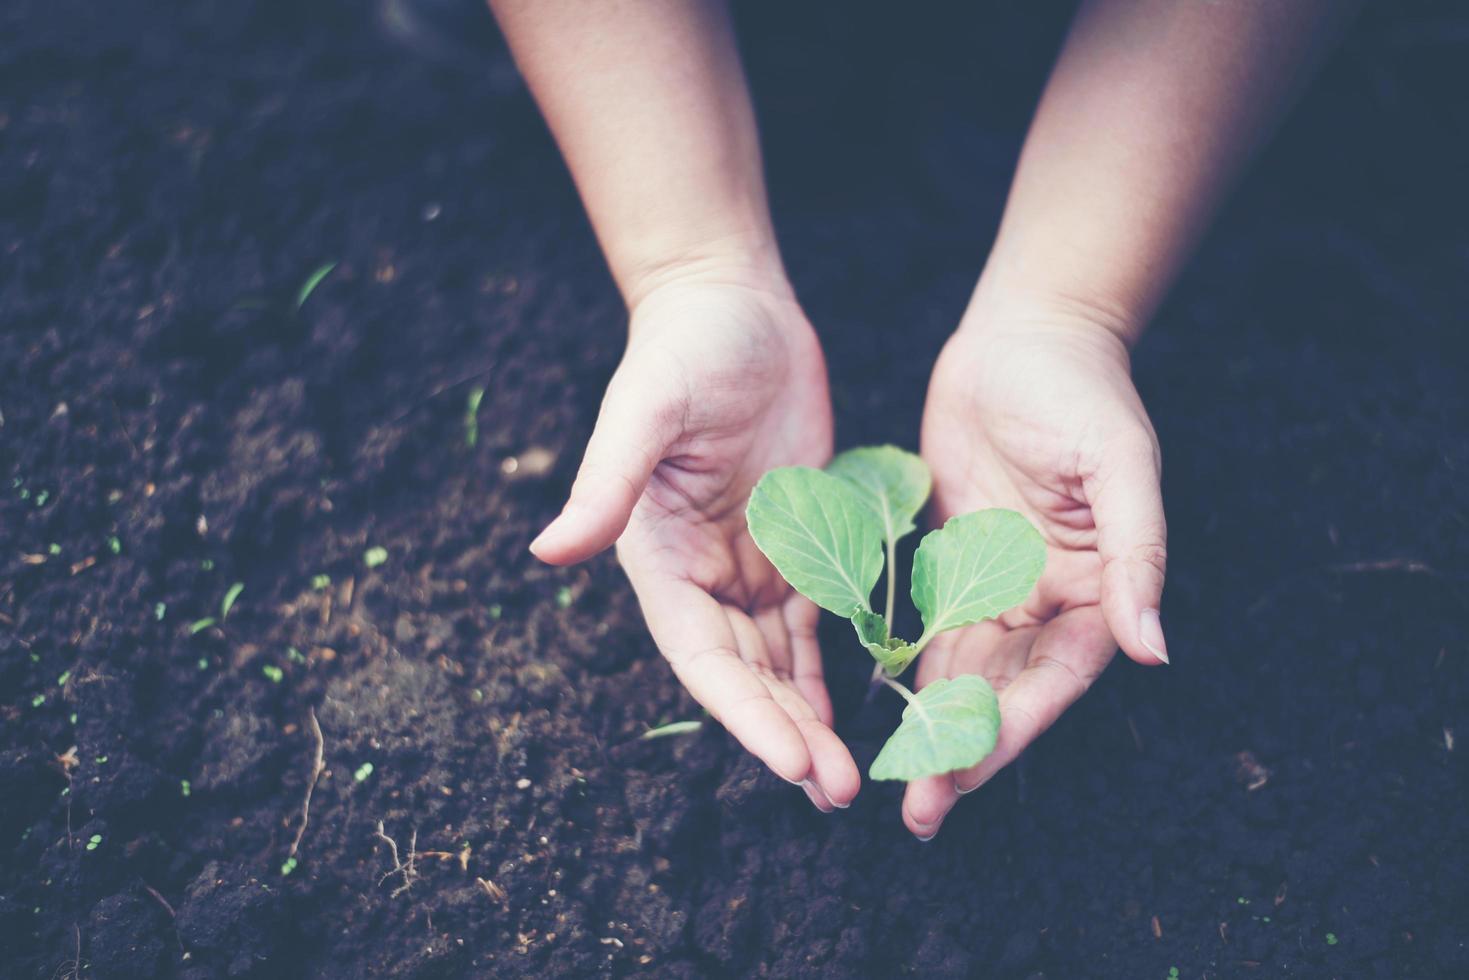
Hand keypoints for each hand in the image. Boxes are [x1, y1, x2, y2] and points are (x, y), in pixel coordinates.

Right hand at [530, 274, 859, 810]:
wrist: (730, 307)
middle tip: (837, 791)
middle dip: (785, 735)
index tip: (791, 760)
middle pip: (745, 675)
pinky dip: (826, 673)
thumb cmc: (680, 349)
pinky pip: (810, 626)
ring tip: (847, 780)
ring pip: (779, 664)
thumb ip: (605, 483)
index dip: (743, 713)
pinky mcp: (794, 548)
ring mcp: (748, 566)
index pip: (701, 656)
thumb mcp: (643, 411)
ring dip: (809, 720)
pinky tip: (851, 716)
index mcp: (658, 559)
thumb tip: (546, 552)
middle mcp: (700, 576)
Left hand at [902, 303, 1168, 837]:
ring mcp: (998, 585)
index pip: (1054, 681)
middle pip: (1004, 695)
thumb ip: (1138, 556)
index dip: (1010, 733)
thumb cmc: (1082, 393)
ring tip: (893, 785)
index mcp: (1095, 590)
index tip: (962, 778)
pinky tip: (874, 716)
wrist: (1024, 337)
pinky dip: (906, 674)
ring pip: (962, 676)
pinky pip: (928, 630)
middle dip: (964, 754)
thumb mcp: (1121, 466)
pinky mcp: (952, 563)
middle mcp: (1047, 601)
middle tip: (918, 811)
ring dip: (932, 732)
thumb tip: (1155, 649)